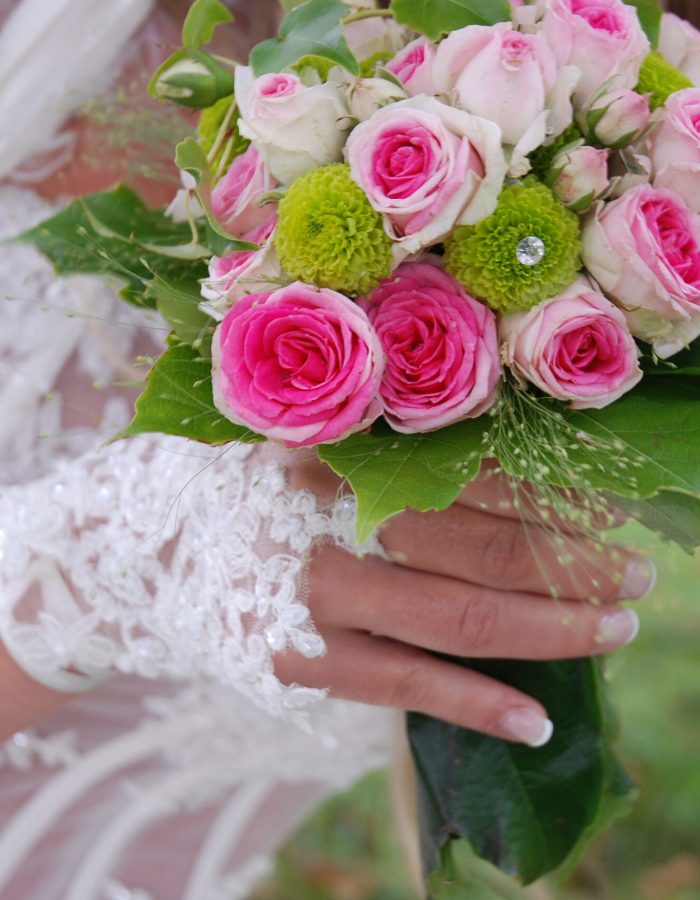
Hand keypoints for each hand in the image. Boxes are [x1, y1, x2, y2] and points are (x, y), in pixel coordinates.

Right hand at [275, 457, 654, 746]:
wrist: (158, 542)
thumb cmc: (260, 486)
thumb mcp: (324, 444)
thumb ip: (401, 460)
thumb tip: (525, 488)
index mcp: (349, 447)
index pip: (478, 475)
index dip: (554, 499)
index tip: (610, 514)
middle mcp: (337, 513)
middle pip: (483, 547)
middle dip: (572, 565)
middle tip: (634, 575)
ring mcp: (317, 592)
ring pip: (459, 617)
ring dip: (551, 629)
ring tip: (614, 630)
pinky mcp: (298, 658)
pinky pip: (407, 685)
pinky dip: (477, 705)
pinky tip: (536, 721)